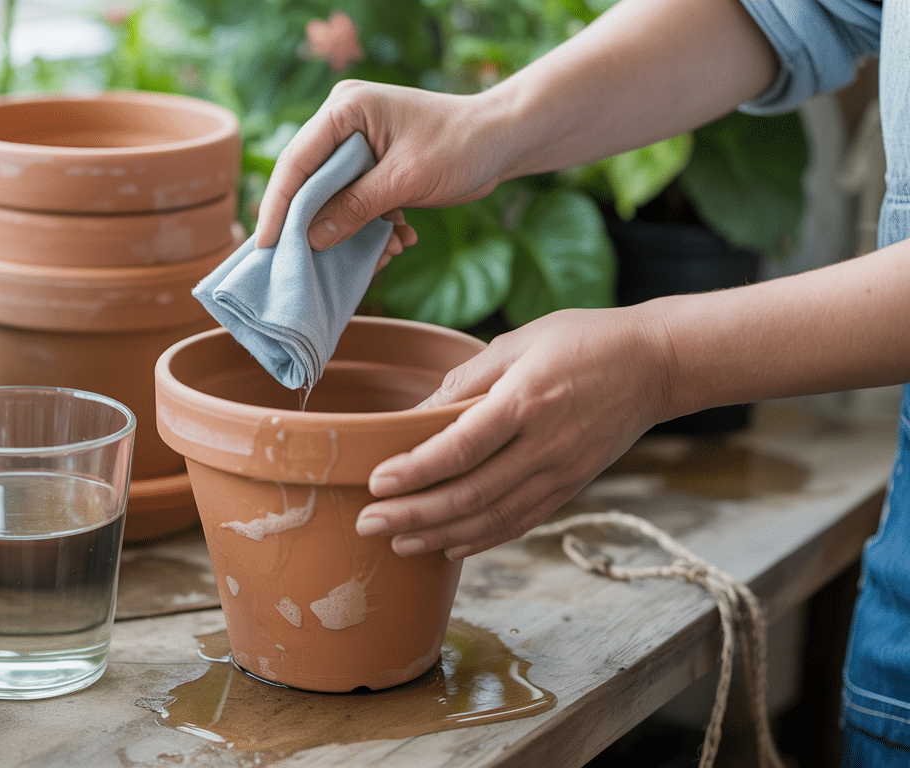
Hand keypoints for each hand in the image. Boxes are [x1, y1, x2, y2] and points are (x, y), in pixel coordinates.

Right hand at [254, 80, 507, 253]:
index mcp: (344, 109)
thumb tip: (311, 238)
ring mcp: (356, 145)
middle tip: (309, 265)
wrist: (504, 140)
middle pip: (308, 183)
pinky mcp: (372, 167)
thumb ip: (356, 207)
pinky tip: (400, 240)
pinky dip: (373, 228)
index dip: (278, 206)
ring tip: (387, 250)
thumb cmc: (461, 145)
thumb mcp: (406, 179)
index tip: (267, 245)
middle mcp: (342, 123)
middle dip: (317, 226)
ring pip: (333, 199)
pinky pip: (356, 203)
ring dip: (354, 232)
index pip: (296, 162)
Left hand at [356, 305, 678, 559]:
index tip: (376, 482)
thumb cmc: (581, 341)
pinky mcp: (571, 486)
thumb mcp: (518, 342)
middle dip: (413, 514)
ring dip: (439, 536)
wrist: (658, 363)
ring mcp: (561, 472)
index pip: (460, 448)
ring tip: (396, 543)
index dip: (415, 470)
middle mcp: (544, 445)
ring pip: (492, 518)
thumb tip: (414, 415)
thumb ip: (465, 380)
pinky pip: (520, 522)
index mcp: (525, 401)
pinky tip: (448, 548)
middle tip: (367, 523)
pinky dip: (482, 540)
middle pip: (469, 494)